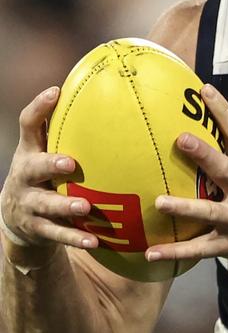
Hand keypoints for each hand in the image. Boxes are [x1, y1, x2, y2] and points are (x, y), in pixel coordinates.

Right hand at [0, 87, 96, 250]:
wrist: (17, 216)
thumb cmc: (43, 174)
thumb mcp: (44, 150)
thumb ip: (64, 129)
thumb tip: (104, 96)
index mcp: (29, 151)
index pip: (28, 124)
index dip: (39, 107)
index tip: (55, 92)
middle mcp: (24, 175)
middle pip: (32, 167)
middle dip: (50, 164)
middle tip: (70, 163)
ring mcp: (27, 203)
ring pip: (44, 205)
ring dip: (64, 205)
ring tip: (85, 206)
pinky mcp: (35, 228)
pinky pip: (56, 233)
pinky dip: (74, 237)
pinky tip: (93, 240)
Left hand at [148, 84, 227, 268]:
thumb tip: (216, 130)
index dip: (224, 112)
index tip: (205, 91)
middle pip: (224, 170)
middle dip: (203, 155)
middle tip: (181, 140)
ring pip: (209, 212)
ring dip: (184, 207)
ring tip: (159, 202)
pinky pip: (199, 249)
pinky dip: (175, 252)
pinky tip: (151, 252)